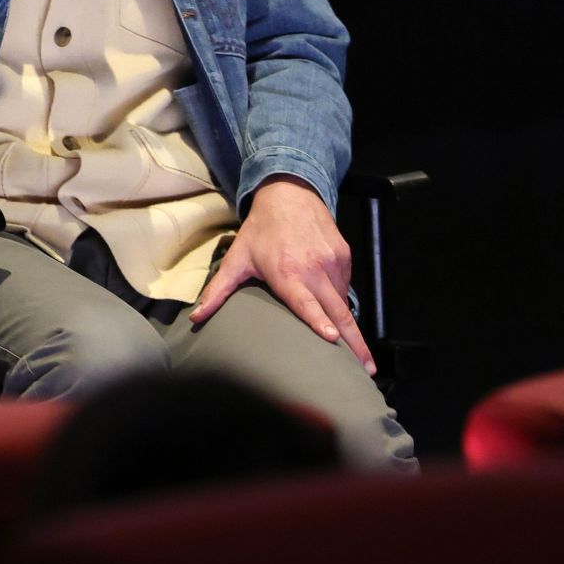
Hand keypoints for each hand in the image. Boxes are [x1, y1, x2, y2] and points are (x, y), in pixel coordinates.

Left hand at [190, 174, 374, 374]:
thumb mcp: (236, 259)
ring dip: (349, 324)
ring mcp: (334, 261)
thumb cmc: (260, 230)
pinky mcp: (346, 256)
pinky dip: (342, 300)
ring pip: (344, 301)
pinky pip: (347, 286)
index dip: (319, 322)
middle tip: (367, 369)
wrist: (289, 194)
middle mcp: (315, 268)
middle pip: (339, 312)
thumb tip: (196, 316)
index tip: (333, 340)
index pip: (306, 302)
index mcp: (287, 272)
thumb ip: (218, 290)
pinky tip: (339, 312)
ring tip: (355, 349)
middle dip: (355, 342)